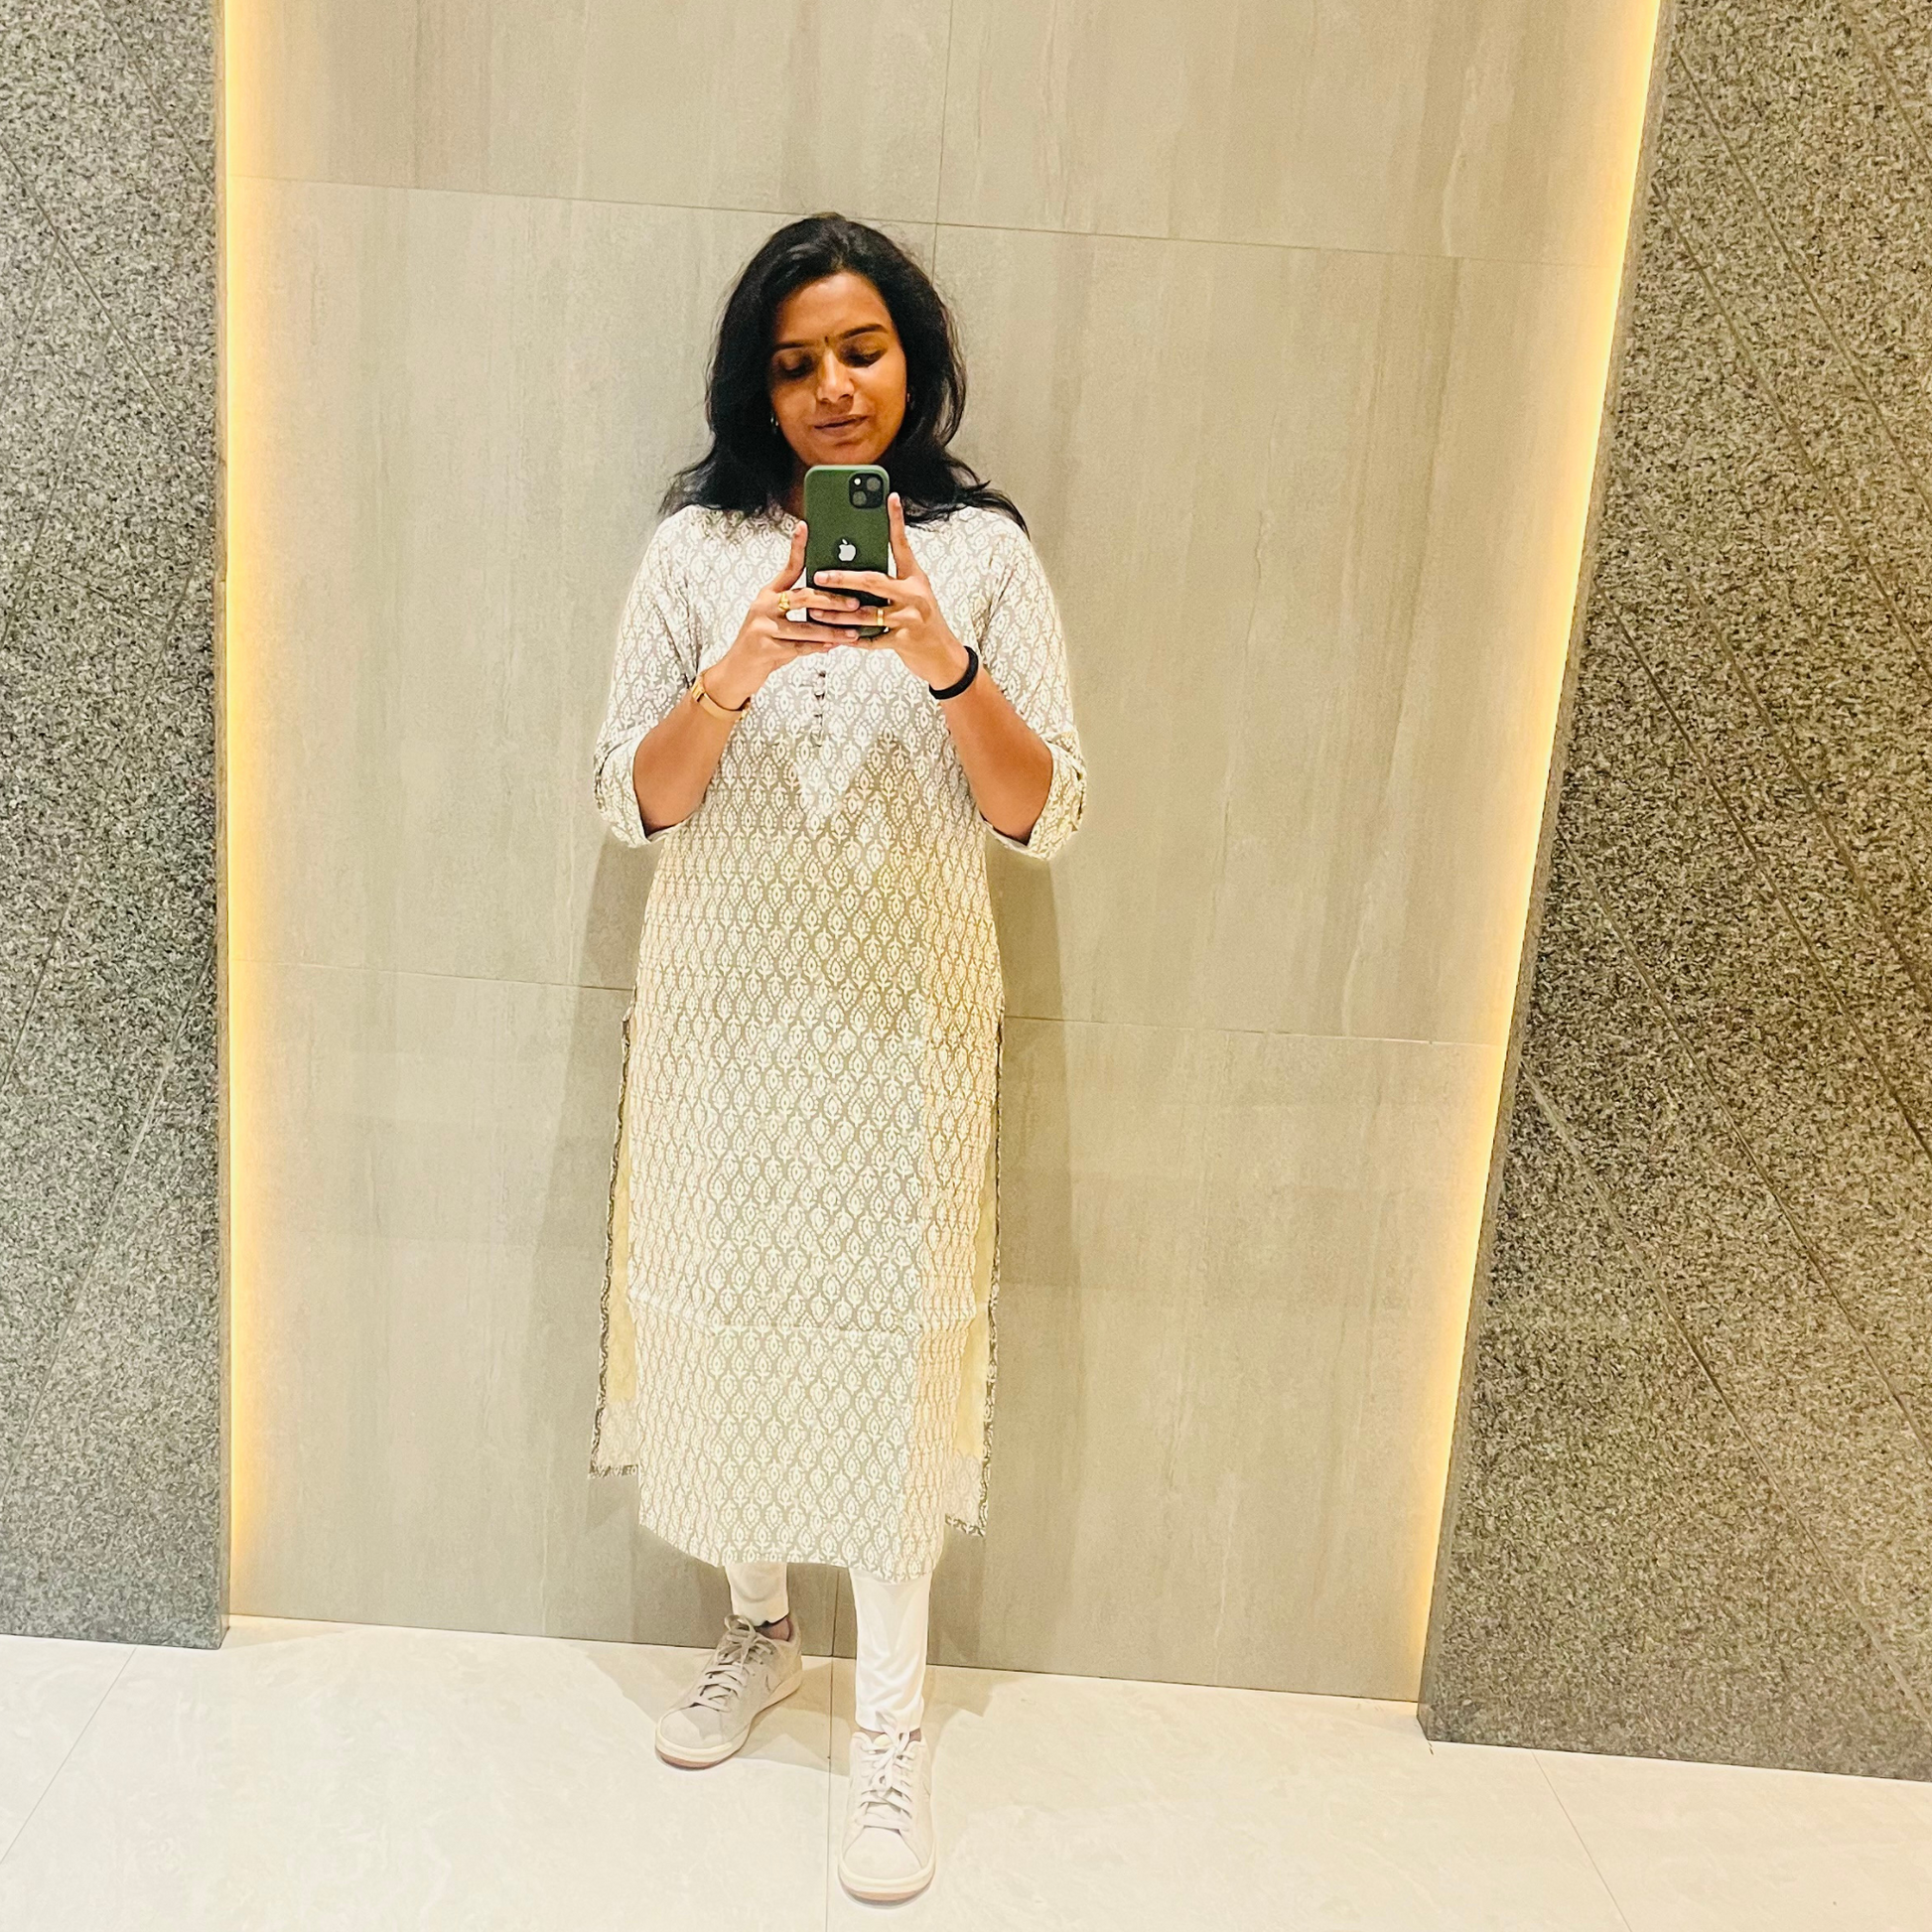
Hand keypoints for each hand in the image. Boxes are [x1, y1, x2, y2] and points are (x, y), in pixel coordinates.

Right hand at [707, 522, 864, 709]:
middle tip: (855, 602)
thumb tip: (833, 601)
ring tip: (852, 631)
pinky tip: (834, 646)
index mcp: (768, 594)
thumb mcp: (776, 619)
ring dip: (832, 630)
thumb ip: (798, 609)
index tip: (805, 527)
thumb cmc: (763, 643)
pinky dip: (819, 647)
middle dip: (832, 600)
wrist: (737, 670)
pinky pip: (799, 647)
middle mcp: (763, 606)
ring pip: (805, 626)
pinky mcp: (764, 648)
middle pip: (802, 596)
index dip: (797, 547)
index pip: (788, 567)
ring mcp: (762, 627)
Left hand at [811, 492, 971, 689]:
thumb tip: (857, 565)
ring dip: (838, 613)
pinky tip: (835, 636)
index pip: (902, 545)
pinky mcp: (904, 641)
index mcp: (916, 578)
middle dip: (842, 578)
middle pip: (873, 581)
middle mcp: (914, 595)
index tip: (890, 498)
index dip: (896, 521)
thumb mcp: (914, 594)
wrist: (944, 655)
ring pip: (866, 614)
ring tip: (817, 609)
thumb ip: (892, 580)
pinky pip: (871, 640)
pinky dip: (852, 639)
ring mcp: (910, 619)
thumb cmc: (924, 621)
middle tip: (819, 575)